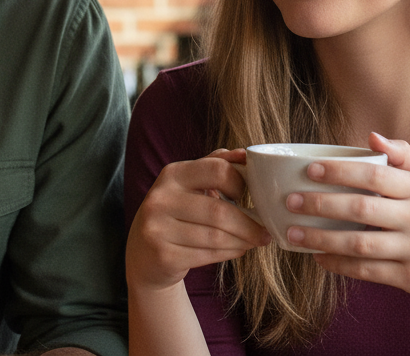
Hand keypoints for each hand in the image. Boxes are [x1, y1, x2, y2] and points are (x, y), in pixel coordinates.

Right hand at [126, 148, 270, 293]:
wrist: (143, 254)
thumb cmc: (177, 213)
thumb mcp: (190, 184)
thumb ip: (215, 165)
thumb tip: (244, 154)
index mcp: (173, 173)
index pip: (217, 170)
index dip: (240, 183)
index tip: (251, 195)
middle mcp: (162, 198)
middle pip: (219, 211)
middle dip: (249, 224)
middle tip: (266, 231)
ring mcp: (159, 228)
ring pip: (216, 237)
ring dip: (243, 241)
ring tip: (254, 241)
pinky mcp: (163, 256)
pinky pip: (207, 255)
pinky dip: (229, 253)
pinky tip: (237, 249)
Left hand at [283, 132, 409, 309]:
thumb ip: (403, 156)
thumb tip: (371, 136)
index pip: (374, 176)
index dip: (339, 171)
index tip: (309, 170)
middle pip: (361, 208)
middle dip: (321, 204)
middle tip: (291, 201)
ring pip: (360, 244)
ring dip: (322, 238)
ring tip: (293, 233)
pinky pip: (367, 271)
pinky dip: (339, 265)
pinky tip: (318, 258)